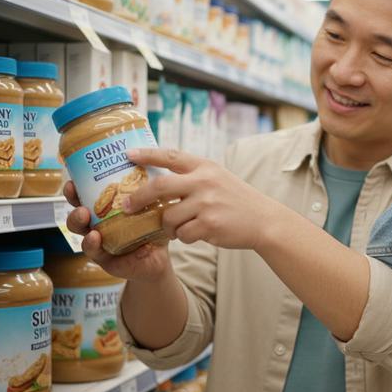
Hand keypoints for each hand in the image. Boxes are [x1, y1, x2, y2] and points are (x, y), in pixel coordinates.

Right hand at [62, 181, 172, 282]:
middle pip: (78, 213)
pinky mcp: (103, 259)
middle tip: (81, 205)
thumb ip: (149, 192)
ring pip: (81, 232)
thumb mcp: (153, 208)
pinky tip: (97, 239)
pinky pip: (94, 252)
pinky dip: (93, 245)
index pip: (86, 195)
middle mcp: (97, 224)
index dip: (76, 188)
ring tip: (86, 219)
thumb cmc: (153, 229)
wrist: (158, 259)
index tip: (73, 181)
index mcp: (105, 208)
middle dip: (74, 206)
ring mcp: (98, 242)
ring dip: (79, 223)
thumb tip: (151, 166)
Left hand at [121, 148, 281, 250]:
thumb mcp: (219, 178)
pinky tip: (197, 233)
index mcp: (205, 167)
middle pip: (159, 187)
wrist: (265, 220)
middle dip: (138, 198)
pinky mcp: (209, 224)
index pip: (171, 156)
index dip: (147, 154)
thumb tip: (158, 184)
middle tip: (127, 206)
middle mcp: (205, 182)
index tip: (128, 154)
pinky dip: (185, 237)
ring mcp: (207, 203)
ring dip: (168, 226)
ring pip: (168, 217)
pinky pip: (183, 234)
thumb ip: (193, 177)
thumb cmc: (237, 200)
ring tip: (179, 227)